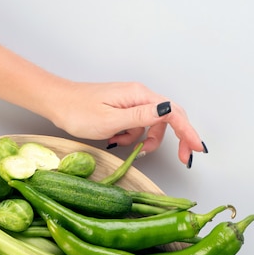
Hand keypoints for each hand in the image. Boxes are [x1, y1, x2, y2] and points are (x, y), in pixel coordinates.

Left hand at [49, 81, 206, 164]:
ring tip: (123, 145)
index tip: (197, 149)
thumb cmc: (77, 111)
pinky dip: (130, 137)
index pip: (173, 112)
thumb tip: (168, 110)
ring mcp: (131, 102)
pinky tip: (115, 139)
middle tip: (182, 159)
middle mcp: (139, 95)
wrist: (57, 103)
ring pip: (151, 125)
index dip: (188, 131)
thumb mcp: (110, 120)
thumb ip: (141, 117)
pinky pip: (137, 126)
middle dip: (176, 139)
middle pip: (168, 118)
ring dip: (144, 140)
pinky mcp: (123, 109)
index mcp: (139, 95)